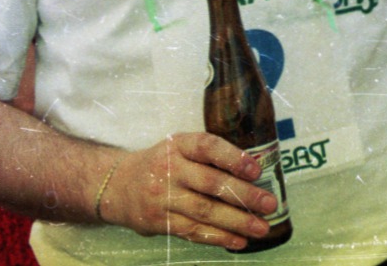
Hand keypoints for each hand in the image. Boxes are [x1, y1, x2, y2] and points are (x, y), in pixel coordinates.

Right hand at [96, 133, 278, 249]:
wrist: (117, 186)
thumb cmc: (162, 164)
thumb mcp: (180, 148)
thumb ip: (210, 156)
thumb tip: (256, 170)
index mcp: (178, 145)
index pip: (208, 147)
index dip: (233, 158)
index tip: (257, 169)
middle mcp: (169, 169)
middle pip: (211, 183)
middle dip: (244, 195)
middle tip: (270, 204)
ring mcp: (161, 198)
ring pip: (204, 211)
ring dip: (237, 222)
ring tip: (261, 228)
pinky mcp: (157, 222)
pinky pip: (192, 231)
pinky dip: (217, 237)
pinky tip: (238, 240)